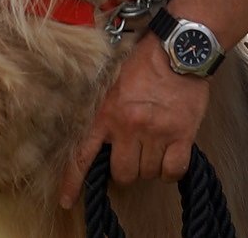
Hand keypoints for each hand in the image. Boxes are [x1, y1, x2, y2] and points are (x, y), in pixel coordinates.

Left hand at [57, 37, 209, 208]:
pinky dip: (171, 170)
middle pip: (122, 173)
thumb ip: (106, 112)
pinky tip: (171, 156)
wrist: (179, 48)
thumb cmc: (147, 62)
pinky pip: (173, 170)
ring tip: (155, 146)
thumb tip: (103, 142)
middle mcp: (128, 126)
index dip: (73, 182)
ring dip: (151, 166)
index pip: (83, 155)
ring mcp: (156, 131)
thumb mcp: (114, 84)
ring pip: (148, 173)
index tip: (67, 200)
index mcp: (106, 113)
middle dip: (127, 170)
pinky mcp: (181, 134)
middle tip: (134, 155)